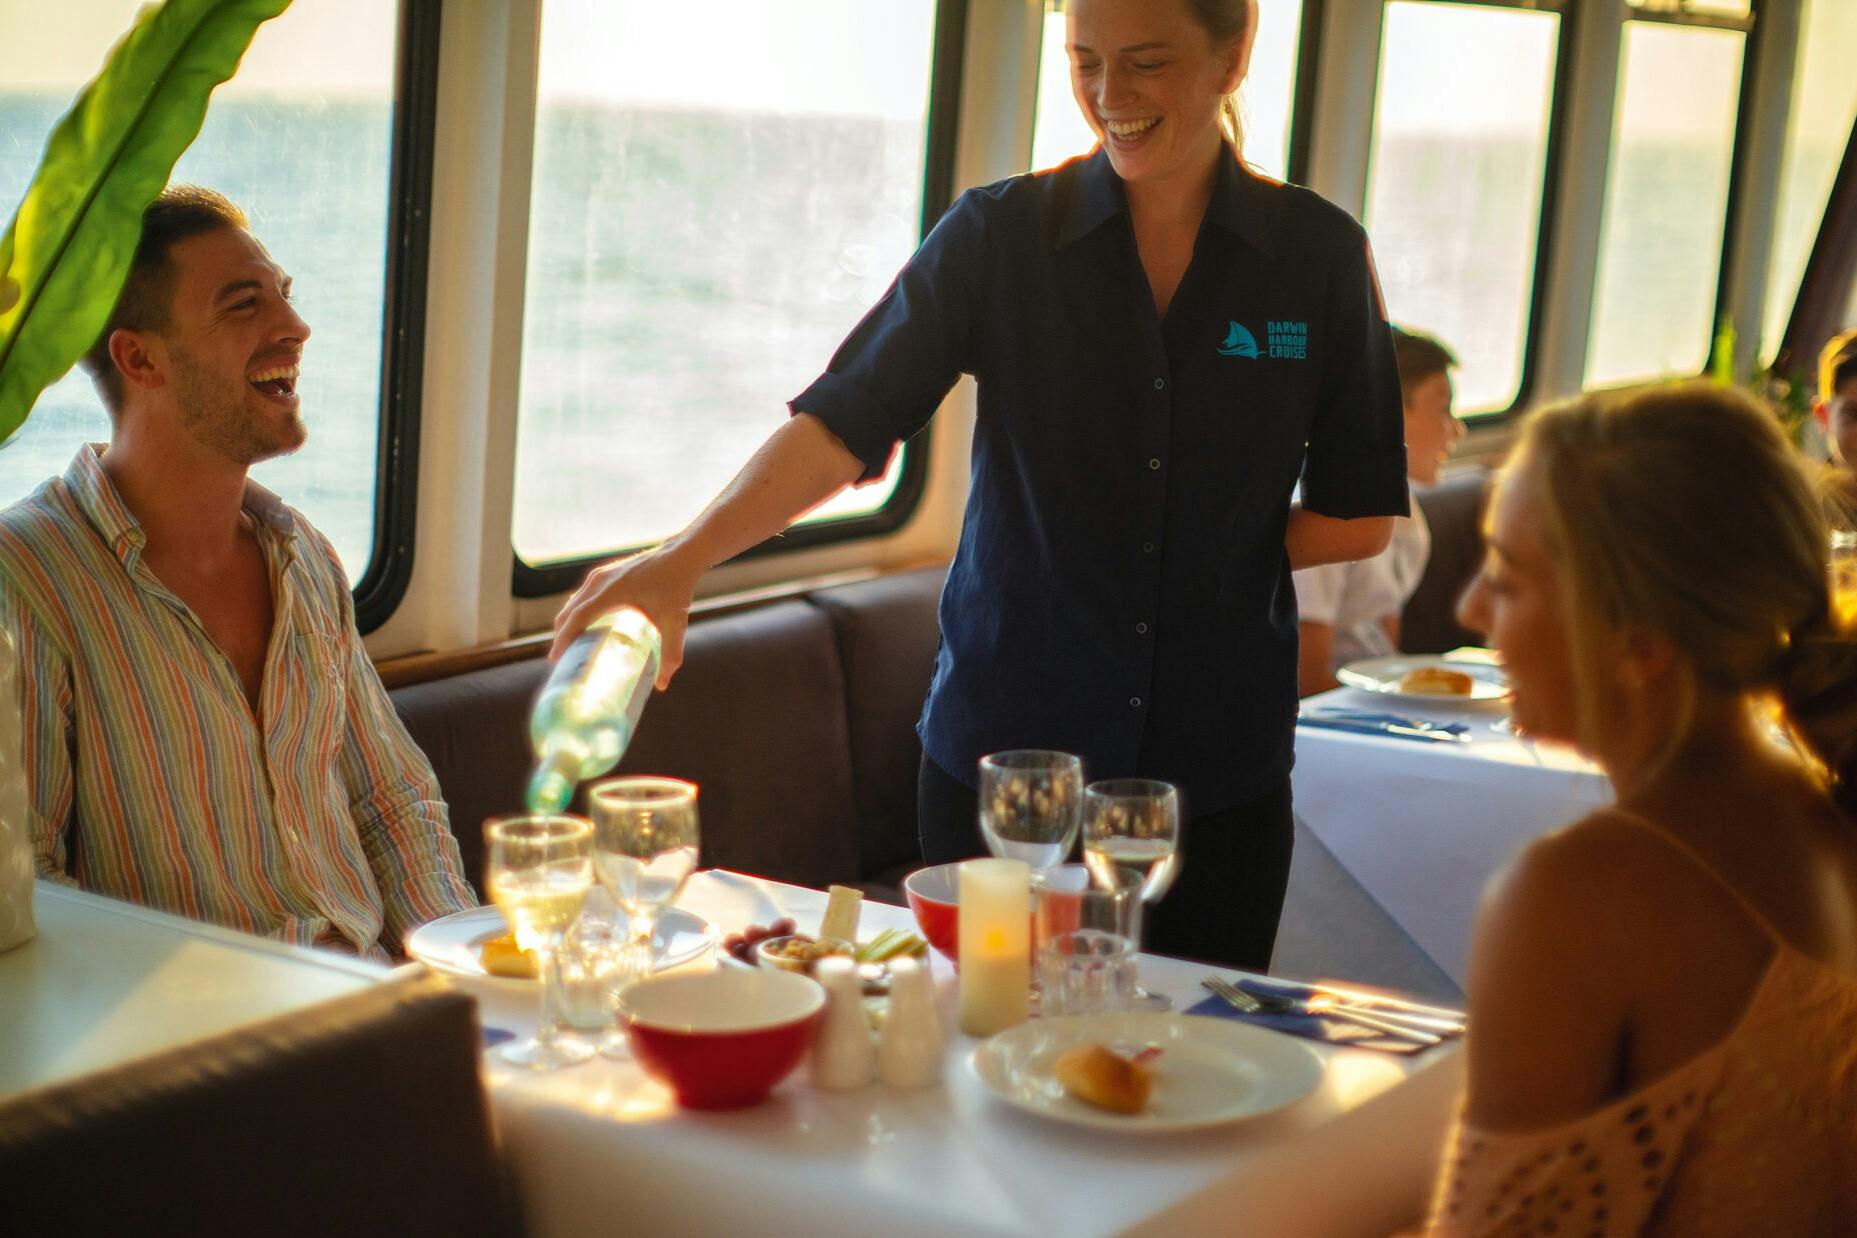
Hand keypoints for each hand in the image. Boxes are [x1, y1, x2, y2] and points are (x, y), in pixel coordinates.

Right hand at [550, 546, 699, 688]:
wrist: (681, 555)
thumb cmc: (677, 587)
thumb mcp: (674, 622)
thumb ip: (670, 653)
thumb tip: (662, 686)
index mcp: (611, 592)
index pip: (577, 618)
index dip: (564, 639)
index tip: (556, 659)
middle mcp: (600, 581)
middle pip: (569, 612)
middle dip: (562, 636)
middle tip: (562, 661)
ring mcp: (600, 575)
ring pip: (573, 603)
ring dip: (567, 624)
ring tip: (569, 647)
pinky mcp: (604, 573)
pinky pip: (582, 595)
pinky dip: (575, 612)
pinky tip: (581, 626)